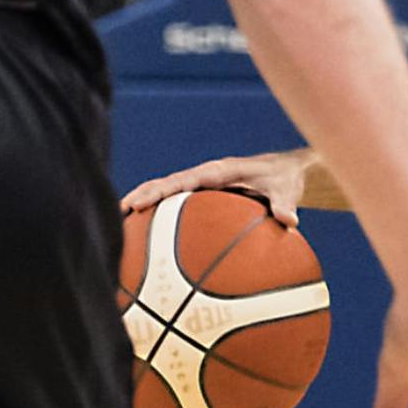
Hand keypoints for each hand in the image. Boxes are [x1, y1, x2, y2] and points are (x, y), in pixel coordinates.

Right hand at [121, 151, 310, 226]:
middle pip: (167, 185)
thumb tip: (289, 221)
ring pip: (169, 193)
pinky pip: (181, 204)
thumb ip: (285, 203)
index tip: (139, 203)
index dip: (160, 191)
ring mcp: (205, 186)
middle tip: (118, 213)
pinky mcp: (207, 195)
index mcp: (219, 171)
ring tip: (122, 224)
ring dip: (146, 204)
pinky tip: (151, 236)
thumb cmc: (286, 178)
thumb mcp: (287, 189)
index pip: (183, 180)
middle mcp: (207, 176)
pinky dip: (163, 214)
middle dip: (143, 196)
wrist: (289, 170)